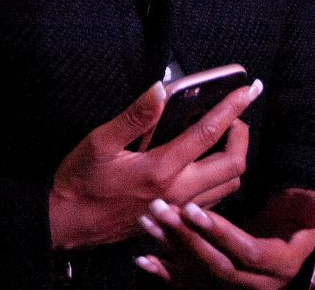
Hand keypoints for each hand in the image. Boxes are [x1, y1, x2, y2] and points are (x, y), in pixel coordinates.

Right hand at [48, 79, 260, 249]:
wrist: (64, 226)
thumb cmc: (80, 182)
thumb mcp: (100, 142)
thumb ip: (135, 115)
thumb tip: (161, 88)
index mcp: (161, 170)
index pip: (209, 133)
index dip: (233, 107)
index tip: (250, 88)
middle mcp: (178, 193)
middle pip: (233, 165)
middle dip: (241, 134)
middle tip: (233, 114)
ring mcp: (179, 210)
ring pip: (228, 186)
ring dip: (233, 158)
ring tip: (222, 135)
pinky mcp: (175, 220)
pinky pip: (213, 201)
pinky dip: (220, 178)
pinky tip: (204, 162)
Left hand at [136, 187, 314, 288]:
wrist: (278, 243)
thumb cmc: (290, 220)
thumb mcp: (303, 211)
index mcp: (278, 265)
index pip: (245, 252)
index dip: (219, 232)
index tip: (193, 208)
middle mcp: (254, 285)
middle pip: (216, 265)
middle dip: (186, 238)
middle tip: (160, 208)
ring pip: (197, 273)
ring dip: (170, 249)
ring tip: (147, 221)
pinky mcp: (212, 288)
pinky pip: (186, 284)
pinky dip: (163, 273)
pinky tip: (142, 259)